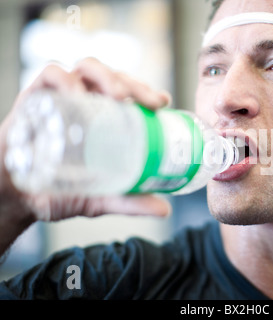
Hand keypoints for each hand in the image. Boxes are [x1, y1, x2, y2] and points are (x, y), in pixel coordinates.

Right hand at [0, 57, 172, 224]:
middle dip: (133, 84)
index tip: (163, 103)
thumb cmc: (57, 192)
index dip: (146, 92)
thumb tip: (164, 210)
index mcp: (101, 120)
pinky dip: (65, 79)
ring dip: (106, 75)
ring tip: (119, 96)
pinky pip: (49, 75)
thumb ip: (128, 202)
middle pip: (112, 78)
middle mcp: (84, 105)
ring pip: (85, 69)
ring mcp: (60, 99)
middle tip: (150, 103)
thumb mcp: (99, 199)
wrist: (15, 199)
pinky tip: (77, 93)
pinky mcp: (34, 98)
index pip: (128, 94)